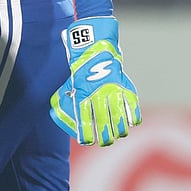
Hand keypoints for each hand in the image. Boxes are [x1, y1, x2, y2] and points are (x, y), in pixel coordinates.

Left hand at [49, 17, 141, 145]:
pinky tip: (132, 123)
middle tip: (105, 142)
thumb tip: (57, 113)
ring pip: (118, 114)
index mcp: (82, 94)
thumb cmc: (80, 69)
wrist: (95, 48)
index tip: (87, 141)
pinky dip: (133, 114)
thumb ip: (66, 98)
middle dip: (104, 134)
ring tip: (118, 134)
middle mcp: (98, 94)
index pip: (84, 118)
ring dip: (119, 127)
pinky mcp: (125, 86)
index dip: (86, 132)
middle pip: (102, 120)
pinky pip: (131, 103)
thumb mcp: (70, 82)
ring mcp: (113, 90)